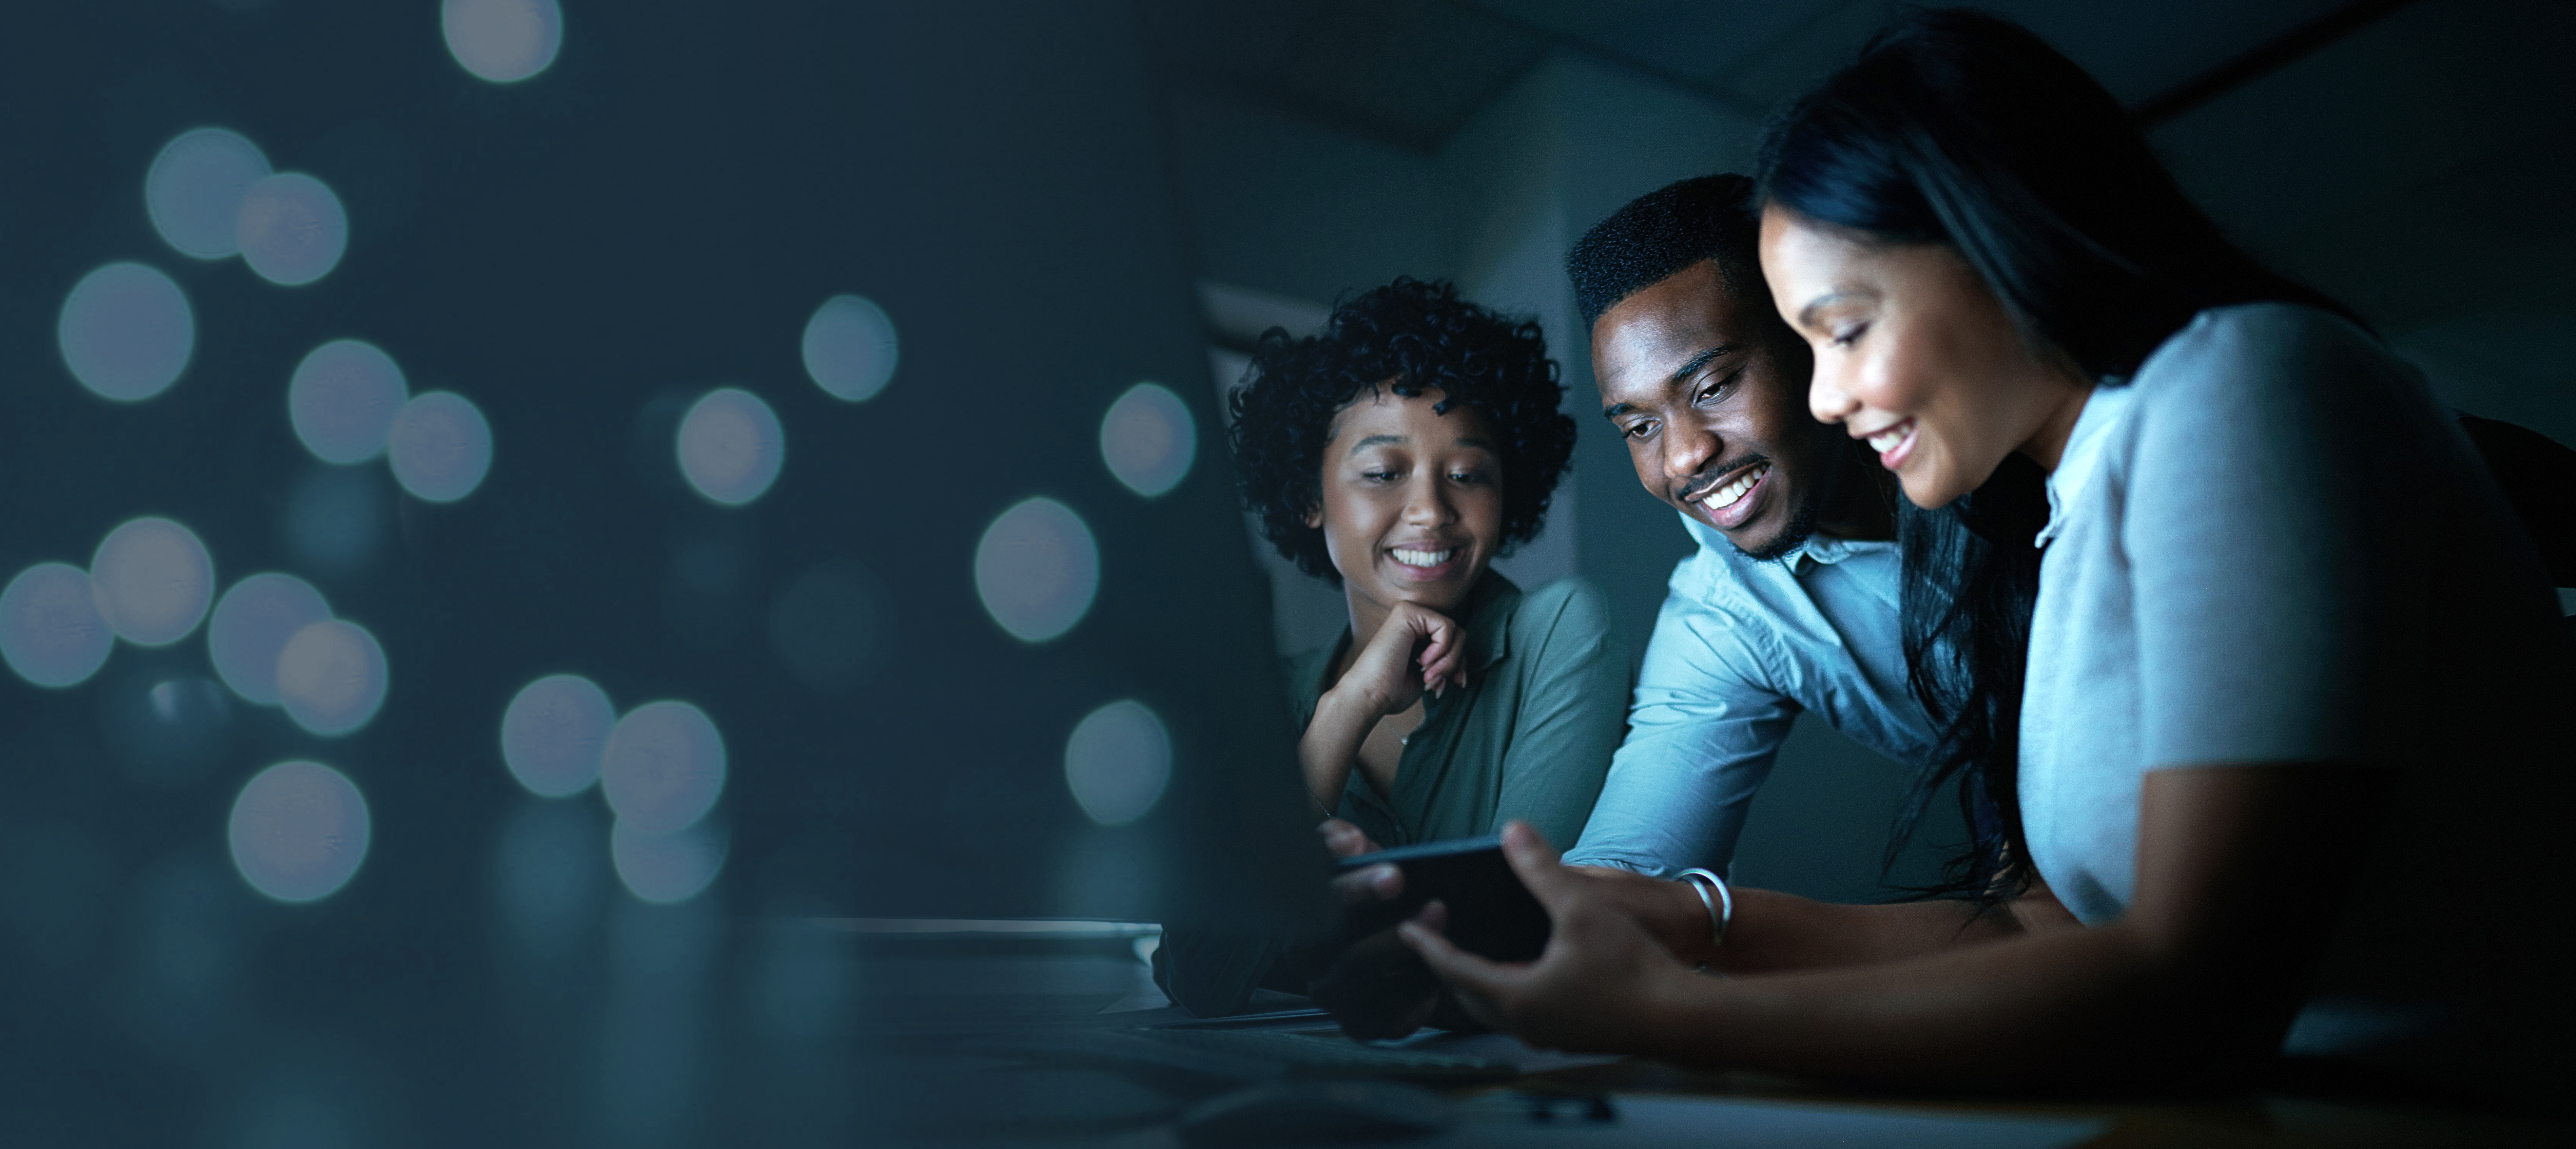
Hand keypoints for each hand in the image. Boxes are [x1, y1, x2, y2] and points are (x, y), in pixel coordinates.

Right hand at [1306, 818, 1443, 1039]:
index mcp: (1297, 916)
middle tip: (1432, 903)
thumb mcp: (1353, 861)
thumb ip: (1341, 841)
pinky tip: (1441, 964)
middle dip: (1388, 926)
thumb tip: (1346, 840)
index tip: (1394, 874)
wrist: (1379, 950)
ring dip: (1407, 951)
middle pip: (1339, 946)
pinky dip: (1416, 988)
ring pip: (1366, 978)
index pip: (1317, 904)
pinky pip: (1388, 1011)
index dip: (1355, 889)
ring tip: (1440, 919)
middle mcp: (1306, 960)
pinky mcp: (1359, 1024)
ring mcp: (1331, 995)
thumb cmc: (1366, 898)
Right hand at [1330, 601, 1465, 718]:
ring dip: (1448, 661)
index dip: (1458, 663)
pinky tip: (1422, 662)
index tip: (1453, 683)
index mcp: (1415, 633)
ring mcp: (1409, 613)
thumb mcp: (1429, 675)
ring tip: (1428, 677)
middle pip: (1458, 635)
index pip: (1453, 640)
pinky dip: (1442, 650)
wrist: (1370, 696)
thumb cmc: (1392, 691)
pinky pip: (1446, 627)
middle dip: (1455, 663)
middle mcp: (1412, 619)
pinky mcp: (1408, 612)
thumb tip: (1462, 667)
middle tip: (1436, 683)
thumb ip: (1445, 663)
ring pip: (1455, 631)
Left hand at [1400, 821, 1702, 1054]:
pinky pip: (1522, 1016)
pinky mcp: (1570, 1039)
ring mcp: (1547, 1038)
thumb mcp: (1582, 907)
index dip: (1427, 945)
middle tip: (1433, 940)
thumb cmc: (1631, 966)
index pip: (1452, 968)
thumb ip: (1543, 870)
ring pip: (1495, 1011)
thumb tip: (1512, 830)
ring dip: (1478, 983)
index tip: (1406, 930)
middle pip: (1467, 995)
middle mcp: (1523, 1024)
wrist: (1681, 1018)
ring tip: (1472, 955)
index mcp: (1514, 996)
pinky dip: (1508, 993)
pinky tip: (1522, 975)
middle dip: (1447, 967)